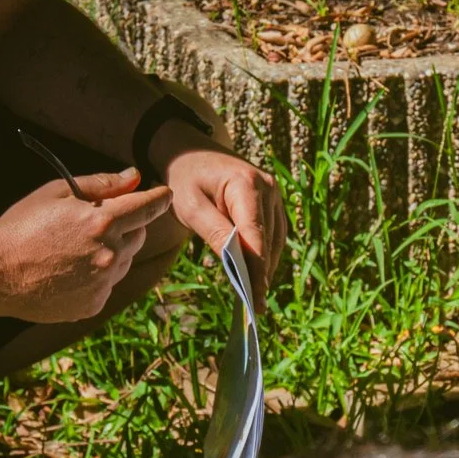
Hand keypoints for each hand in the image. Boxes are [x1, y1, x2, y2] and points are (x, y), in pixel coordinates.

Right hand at [0, 169, 174, 322]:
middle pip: (139, 235)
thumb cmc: (22, 226)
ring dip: (113, 250)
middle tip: (99, 221)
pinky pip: (107, 285)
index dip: (159, 198)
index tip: (164, 193)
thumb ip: (101, 184)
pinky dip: (98, 275)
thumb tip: (134, 177)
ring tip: (76, 247)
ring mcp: (102, 283)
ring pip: (125, 262)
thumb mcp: (57, 193)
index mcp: (102, 222)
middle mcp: (109, 255)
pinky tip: (69, 270)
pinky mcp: (93, 304)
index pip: (148, 207)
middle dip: (128, 224)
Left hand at [160, 141, 287, 305]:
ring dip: (266, 266)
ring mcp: (273, 192)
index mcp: (247, 185)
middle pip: (269, 241)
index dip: (257, 270)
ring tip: (255, 296)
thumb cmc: (183, 177)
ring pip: (275, 240)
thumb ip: (214, 232)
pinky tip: (255, 274)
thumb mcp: (190, 206)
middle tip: (254, 308)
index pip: (256, 236)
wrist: (186, 150)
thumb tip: (235, 264)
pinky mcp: (271, 200)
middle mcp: (268, 187)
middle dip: (261, 274)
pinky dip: (265, 253)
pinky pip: (273, 232)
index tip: (256, 299)